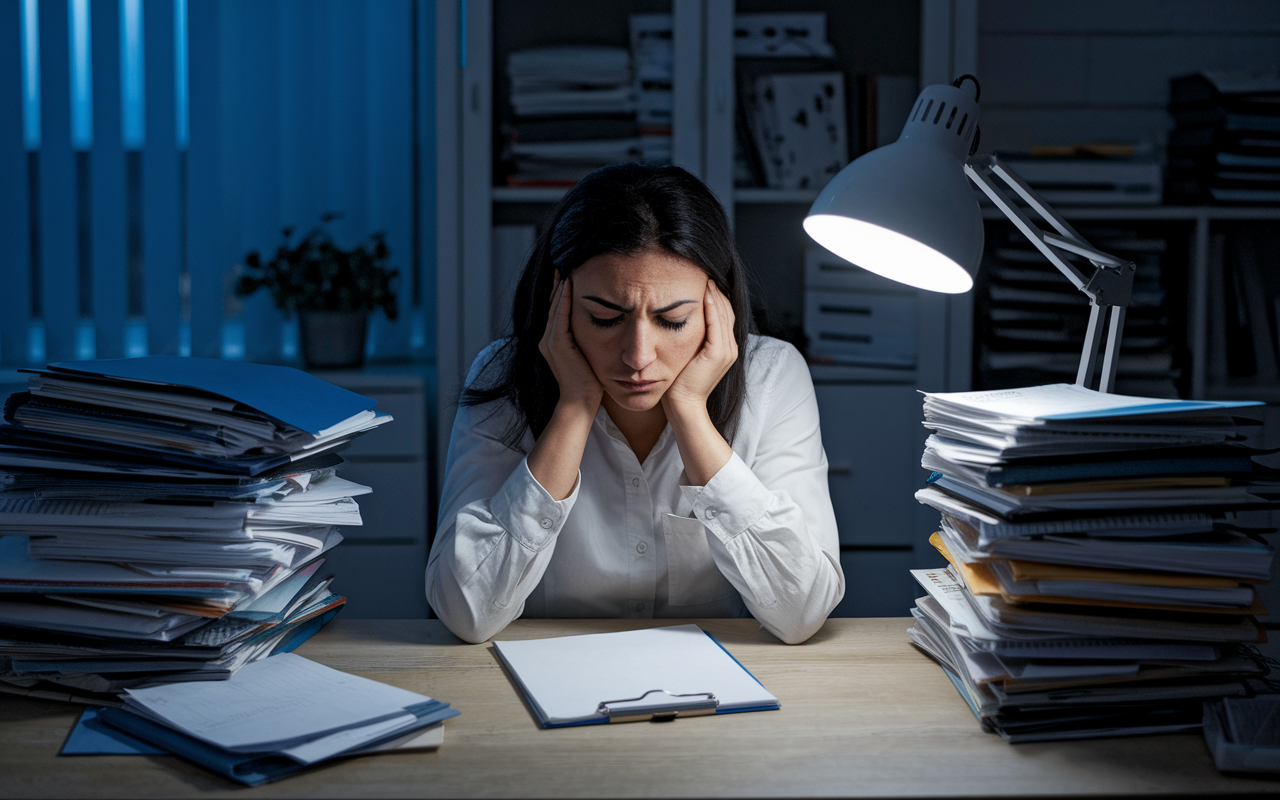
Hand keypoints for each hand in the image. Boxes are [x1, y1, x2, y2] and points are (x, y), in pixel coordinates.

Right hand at [538, 274, 603, 415]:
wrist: (580, 402)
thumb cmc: (589, 384)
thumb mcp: (589, 356)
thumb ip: (590, 342)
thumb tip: (606, 329)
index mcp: (552, 342)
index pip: (556, 311)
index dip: (561, 294)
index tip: (568, 275)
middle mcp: (546, 340)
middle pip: (552, 305)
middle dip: (558, 285)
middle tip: (563, 264)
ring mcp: (549, 341)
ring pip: (555, 307)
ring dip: (561, 287)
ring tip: (566, 268)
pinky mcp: (557, 344)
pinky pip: (560, 315)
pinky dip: (564, 299)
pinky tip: (570, 284)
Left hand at [662, 280, 738, 420]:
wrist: (683, 406)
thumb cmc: (679, 384)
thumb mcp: (686, 356)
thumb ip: (689, 340)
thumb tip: (677, 321)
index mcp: (724, 349)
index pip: (723, 315)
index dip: (715, 297)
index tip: (703, 281)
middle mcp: (730, 348)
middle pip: (726, 310)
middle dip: (716, 291)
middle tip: (704, 272)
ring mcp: (726, 351)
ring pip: (723, 313)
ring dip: (714, 293)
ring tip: (704, 276)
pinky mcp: (717, 353)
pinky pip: (716, 323)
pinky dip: (711, 305)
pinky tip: (702, 292)